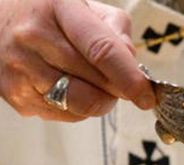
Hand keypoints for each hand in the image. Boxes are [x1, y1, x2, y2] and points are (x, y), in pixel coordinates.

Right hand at [0, 0, 154, 121]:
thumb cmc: (47, 14)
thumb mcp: (83, 6)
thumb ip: (115, 30)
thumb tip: (132, 64)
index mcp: (58, 9)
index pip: (102, 51)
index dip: (130, 78)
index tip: (148, 96)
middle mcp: (34, 39)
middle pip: (95, 83)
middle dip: (118, 90)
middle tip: (122, 84)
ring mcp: (21, 71)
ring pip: (81, 105)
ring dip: (100, 101)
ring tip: (94, 82)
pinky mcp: (17, 97)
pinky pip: (65, 115)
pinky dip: (79, 108)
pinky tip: (69, 86)